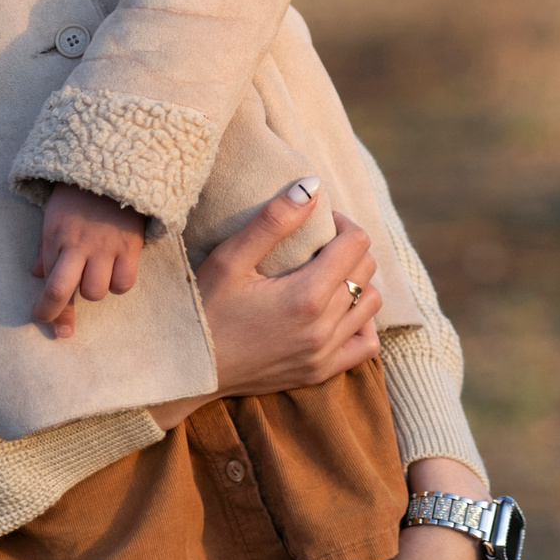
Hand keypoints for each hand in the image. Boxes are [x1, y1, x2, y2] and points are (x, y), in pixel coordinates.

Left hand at [30, 186, 145, 339]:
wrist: (113, 165)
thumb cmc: (78, 195)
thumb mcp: (54, 217)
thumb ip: (45, 248)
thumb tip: (35, 275)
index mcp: (56, 237)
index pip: (48, 284)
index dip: (46, 311)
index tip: (46, 322)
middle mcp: (79, 245)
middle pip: (65, 291)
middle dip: (62, 314)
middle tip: (64, 327)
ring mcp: (106, 246)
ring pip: (97, 291)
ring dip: (95, 291)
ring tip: (96, 277)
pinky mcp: (130, 245)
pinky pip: (124, 282)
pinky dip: (119, 284)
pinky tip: (116, 273)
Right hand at [142, 180, 384, 433]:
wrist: (188, 369)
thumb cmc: (204, 309)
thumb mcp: (230, 259)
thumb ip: (273, 221)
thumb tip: (313, 187)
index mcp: (306, 296)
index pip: (356, 243)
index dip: (342, 223)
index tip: (320, 222)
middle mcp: (323, 328)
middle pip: (366, 270)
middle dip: (349, 248)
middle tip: (319, 244)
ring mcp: (324, 354)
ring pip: (371, 304)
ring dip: (357, 282)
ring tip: (327, 274)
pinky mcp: (319, 372)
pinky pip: (366, 345)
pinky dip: (361, 323)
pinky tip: (337, 312)